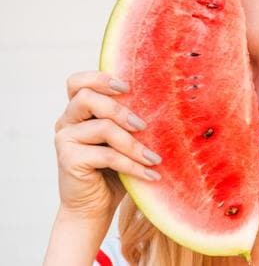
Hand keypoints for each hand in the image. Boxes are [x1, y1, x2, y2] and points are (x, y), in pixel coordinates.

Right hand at [53, 70, 161, 220]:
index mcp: (79, 111)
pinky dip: (132, 165)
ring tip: (154, 158)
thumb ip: (131, 121)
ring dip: (133, 143)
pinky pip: (107, 155)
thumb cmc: (114, 172)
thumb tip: (165, 104)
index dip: (100, 78)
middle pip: (88, 97)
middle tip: (143, 126)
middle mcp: (67, 121)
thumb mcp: (124, 141)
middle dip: (120, 110)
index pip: (78, 82)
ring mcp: (65, 139)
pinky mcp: (69, 159)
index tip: (127, 88)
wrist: (94, 208)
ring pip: (103, 127)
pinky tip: (150, 174)